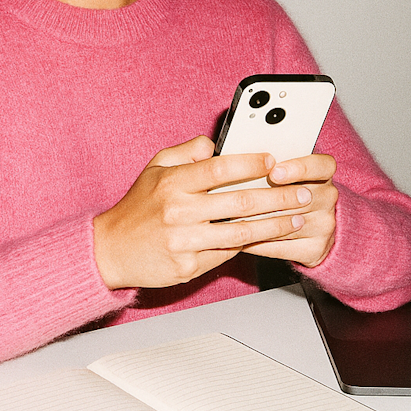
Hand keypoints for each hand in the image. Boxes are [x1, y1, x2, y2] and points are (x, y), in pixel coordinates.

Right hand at [92, 136, 316, 289]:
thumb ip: (185, 153)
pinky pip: (227, 253)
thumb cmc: (136, 209)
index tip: (273, 161)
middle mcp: (179, 211)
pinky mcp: (189, 266)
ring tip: (296, 218)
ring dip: (274, 225)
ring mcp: (185, 241)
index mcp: (172, 183)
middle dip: (277, 197)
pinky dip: (252, 245)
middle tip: (301, 193)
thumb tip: (214, 144)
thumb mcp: (154, 169)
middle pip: (239, 202)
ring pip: (241, 231)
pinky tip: (270, 238)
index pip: (219, 168)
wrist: (110, 250)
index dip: (250, 163)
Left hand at [240, 153, 337, 267]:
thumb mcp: (287, 173)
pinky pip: (280, 247)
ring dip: (256, 222)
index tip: (275, 172)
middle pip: (300, 197)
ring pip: (286, 224)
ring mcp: (324, 225)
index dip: (299, 168)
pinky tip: (238, 239)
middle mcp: (328, 198)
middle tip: (240, 199)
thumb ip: (268, 166)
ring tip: (230, 219)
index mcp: (323, 173)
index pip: (322, 165)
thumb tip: (235, 161)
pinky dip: (256, 243)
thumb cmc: (289, 189)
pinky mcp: (316, 249)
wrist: (313, 224)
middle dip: (268, 199)